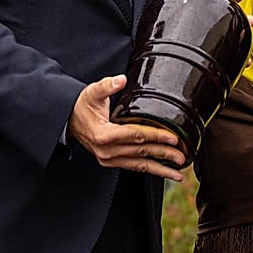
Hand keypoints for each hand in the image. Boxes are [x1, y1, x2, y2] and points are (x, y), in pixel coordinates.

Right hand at [67, 75, 185, 180]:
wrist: (69, 120)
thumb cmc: (83, 105)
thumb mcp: (92, 92)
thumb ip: (107, 86)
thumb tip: (121, 79)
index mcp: (103, 135)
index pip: (135, 135)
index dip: (155, 135)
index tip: (173, 137)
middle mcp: (107, 151)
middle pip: (141, 152)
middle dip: (164, 154)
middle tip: (183, 155)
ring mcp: (109, 159)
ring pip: (140, 165)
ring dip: (161, 169)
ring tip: (179, 172)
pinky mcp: (112, 161)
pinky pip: (135, 167)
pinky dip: (151, 169)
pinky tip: (165, 172)